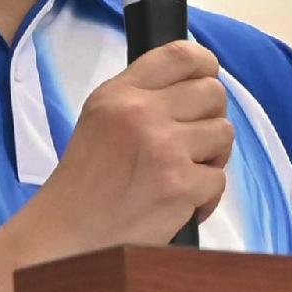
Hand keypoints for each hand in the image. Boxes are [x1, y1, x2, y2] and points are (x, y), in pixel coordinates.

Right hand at [16, 43, 231, 257]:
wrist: (68, 236)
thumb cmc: (85, 183)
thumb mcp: (100, 118)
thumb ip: (141, 96)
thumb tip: (195, 85)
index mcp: (120, 93)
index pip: (181, 55)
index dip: (205, 66)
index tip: (205, 82)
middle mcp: (142, 114)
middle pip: (213, 93)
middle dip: (210, 118)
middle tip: (192, 141)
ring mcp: (164, 149)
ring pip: (223, 133)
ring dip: (212, 156)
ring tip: (184, 173)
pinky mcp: (180, 185)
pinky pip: (219, 179)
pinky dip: (205, 196)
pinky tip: (180, 203)